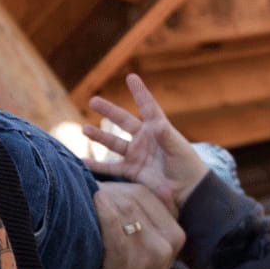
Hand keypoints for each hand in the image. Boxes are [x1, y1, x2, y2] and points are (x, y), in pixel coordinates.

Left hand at [66, 183, 182, 268]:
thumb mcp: (138, 252)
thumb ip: (137, 221)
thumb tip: (111, 185)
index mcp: (175, 234)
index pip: (146, 192)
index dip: (116, 185)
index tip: (92, 188)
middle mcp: (169, 243)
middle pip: (135, 196)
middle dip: (106, 190)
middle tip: (78, 191)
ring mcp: (152, 256)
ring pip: (125, 208)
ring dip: (99, 199)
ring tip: (76, 199)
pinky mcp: (129, 268)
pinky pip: (115, 229)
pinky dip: (102, 213)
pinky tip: (90, 204)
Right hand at [86, 74, 208, 208]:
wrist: (187, 191)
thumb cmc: (187, 165)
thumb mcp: (178, 148)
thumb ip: (166, 136)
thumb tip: (158, 123)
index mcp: (157, 129)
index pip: (147, 107)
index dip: (139, 92)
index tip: (131, 77)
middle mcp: (144, 139)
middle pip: (123, 121)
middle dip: (108, 111)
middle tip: (93, 100)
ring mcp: (135, 155)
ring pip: (113, 143)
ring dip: (99, 136)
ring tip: (84, 129)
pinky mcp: (130, 171)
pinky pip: (110, 167)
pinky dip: (96, 166)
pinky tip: (82, 162)